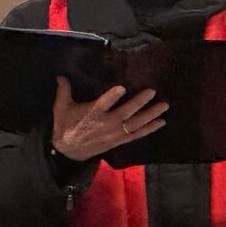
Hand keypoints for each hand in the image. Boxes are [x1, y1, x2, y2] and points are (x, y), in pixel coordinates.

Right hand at [51, 77, 167, 161]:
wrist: (68, 151)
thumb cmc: (65, 125)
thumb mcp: (61, 107)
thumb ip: (64, 90)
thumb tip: (61, 75)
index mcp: (92, 112)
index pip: (104, 102)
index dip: (113, 95)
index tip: (122, 87)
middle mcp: (106, 123)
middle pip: (126, 111)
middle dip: (140, 102)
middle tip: (152, 91)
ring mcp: (114, 133)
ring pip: (136, 123)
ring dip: (151, 114)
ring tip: (164, 105)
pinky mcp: (119, 140)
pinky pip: (137, 134)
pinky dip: (150, 128)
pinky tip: (161, 122)